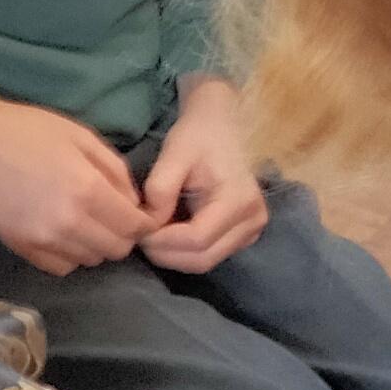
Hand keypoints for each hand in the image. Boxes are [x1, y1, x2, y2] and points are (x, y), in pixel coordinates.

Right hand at [0, 83, 146, 275]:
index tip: (140, 214)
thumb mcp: (82, 137)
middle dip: (123, 235)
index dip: (144, 222)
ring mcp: (44, 240)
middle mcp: (70, 222)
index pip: (134, 226)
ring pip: (90, 260)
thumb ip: (115, 170)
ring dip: (96, 245)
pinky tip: (63, 234)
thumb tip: (133, 202)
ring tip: (85, 222)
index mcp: (88, 190)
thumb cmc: (30, 131)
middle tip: (112, 217)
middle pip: (116, 250)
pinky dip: (70, 256)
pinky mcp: (23, 249)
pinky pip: (62, 267)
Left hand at [137, 74, 266, 273]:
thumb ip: (160, 190)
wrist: (219, 127)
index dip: (162, 242)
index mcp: (239, 200)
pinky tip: (168, 232)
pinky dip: (184, 251)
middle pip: (202, 258)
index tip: (138, 229)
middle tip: (140, 235)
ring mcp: (251, 232)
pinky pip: (209, 255)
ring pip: (204, 262)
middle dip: (165, 253)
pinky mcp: (243, 236)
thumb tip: (148, 225)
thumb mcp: (174, 154)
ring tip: (153, 231)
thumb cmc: (197, 137)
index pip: (197, 239)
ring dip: (173, 254)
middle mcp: (252, 221)